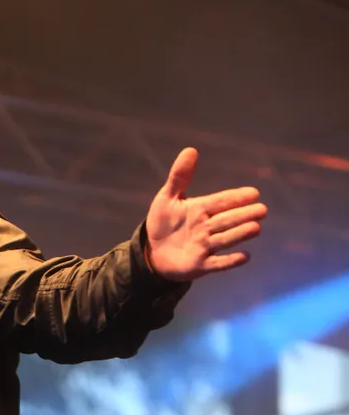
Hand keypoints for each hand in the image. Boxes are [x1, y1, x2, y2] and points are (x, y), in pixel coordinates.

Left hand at [145, 147, 267, 281]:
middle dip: (243, 215)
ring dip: (240, 234)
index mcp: (200, 210)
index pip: (221, 201)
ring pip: (225, 239)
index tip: (253, 193)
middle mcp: (206, 228)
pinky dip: (230, 261)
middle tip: (262, 210)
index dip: (235, 198)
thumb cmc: (163, 223)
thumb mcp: (167, 198)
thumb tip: (191, 149)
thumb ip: (179, 176)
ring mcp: (205, 247)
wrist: (152, 252)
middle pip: (227, 220)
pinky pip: (217, 264)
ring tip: (255, 228)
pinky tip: (244, 257)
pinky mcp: (200, 265)